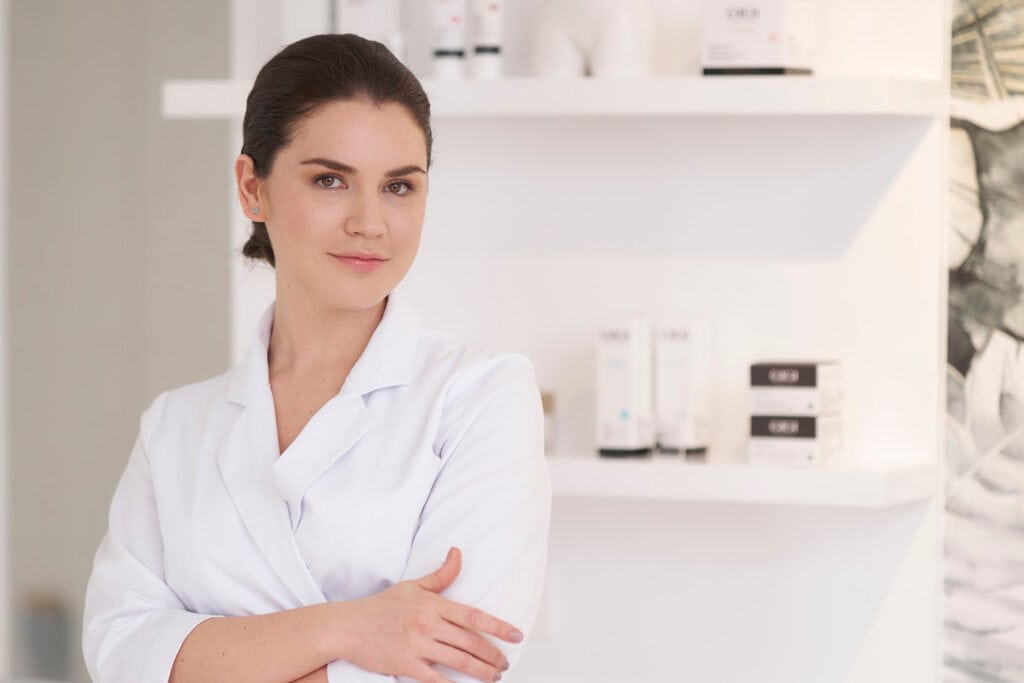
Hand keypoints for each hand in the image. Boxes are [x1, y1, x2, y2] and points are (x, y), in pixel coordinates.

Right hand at [341, 547, 522, 682]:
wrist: (348, 626)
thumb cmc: (381, 606)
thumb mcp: (412, 586)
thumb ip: (440, 575)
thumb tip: (458, 553)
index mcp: (432, 604)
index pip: (473, 616)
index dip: (498, 627)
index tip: (516, 635)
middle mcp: (427, 624)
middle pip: (470, 642)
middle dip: (493, 655)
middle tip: (505, 663)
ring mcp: (417, 645)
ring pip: (458, 662)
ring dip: (481, 672)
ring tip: (494, 677)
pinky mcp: (405, 665)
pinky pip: (435, 679)